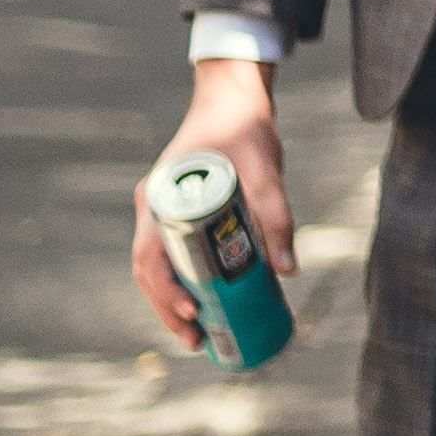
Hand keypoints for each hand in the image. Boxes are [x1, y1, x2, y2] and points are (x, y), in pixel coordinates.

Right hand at [132, 61, 293, 351]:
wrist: (233, 95)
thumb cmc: (245, 128)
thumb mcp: (265, 171)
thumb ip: (276, 216)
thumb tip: (286, 271)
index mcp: (162, 197)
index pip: (152, 257)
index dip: (166, 291)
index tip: (192, 313)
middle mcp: (153, 206)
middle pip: (149, 270)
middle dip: (168, 309)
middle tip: (196, 340)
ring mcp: (161, 208)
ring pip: (157, 265)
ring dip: (171, 300)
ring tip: (197, 332)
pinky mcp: (176, 209)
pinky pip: (170, 252)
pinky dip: (181, 279)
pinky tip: (202, 300)